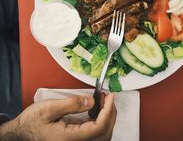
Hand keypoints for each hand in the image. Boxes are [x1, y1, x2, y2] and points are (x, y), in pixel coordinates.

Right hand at [0, 93, 116, 140]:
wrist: (22, 132)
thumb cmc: (32, 121)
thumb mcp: (50, 108)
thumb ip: (72, 104)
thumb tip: (91, 101)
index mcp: (70, 138)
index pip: (98, 128)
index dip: (108, 111)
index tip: (111, 96)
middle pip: (104, 133)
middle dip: (110, 113)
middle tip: (108, 96)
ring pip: (101, 134)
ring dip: (106, 115)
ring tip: (103, 99)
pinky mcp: (76, 138)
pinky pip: (93, 130)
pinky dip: (99, 118)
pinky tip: (95, 107)